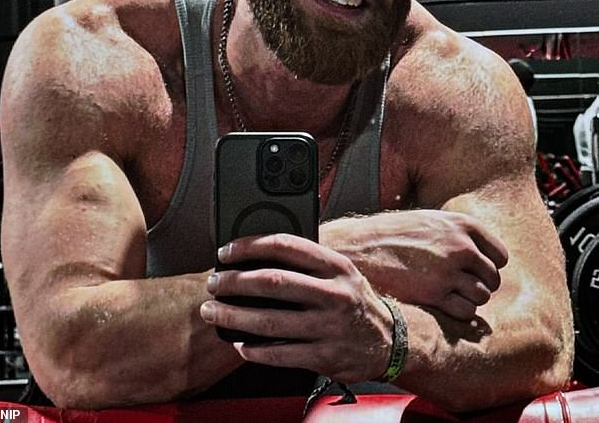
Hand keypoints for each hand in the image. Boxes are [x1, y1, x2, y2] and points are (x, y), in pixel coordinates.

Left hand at [199, 233, 392, 382]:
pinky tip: (239, 344)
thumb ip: (306, 262)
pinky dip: (254, 349)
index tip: (226, 251)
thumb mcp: (339, 271)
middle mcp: (334, 294)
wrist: (389, 340)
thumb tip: (256, 254)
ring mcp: (329, 327)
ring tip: (212, 312)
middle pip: (273, 283)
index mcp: (335, 265)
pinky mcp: (325, 357)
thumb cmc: (353, 299)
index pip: (285, 246)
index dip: (250, 246)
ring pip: (271, 321)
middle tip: (214, 283)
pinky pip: (280, 354)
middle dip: (235, 282)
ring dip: (234, 317)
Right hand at [320, 209, 508, 320]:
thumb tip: (483, 256)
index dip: (488, 266)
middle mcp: (461, 246)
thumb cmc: (393, 234)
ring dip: (468, 300)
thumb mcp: (429, 222)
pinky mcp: (436, 293)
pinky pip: (466, 311)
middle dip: (479, 285)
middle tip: (457, 286)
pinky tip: (440, 303)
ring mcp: (449, 270)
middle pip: (493, 278)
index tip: (473, 271)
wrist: (360, 247)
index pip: (499, 255)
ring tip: (446, 293)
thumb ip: (457, 235)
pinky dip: (458, 312)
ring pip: (482, 296)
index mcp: (462, 225)